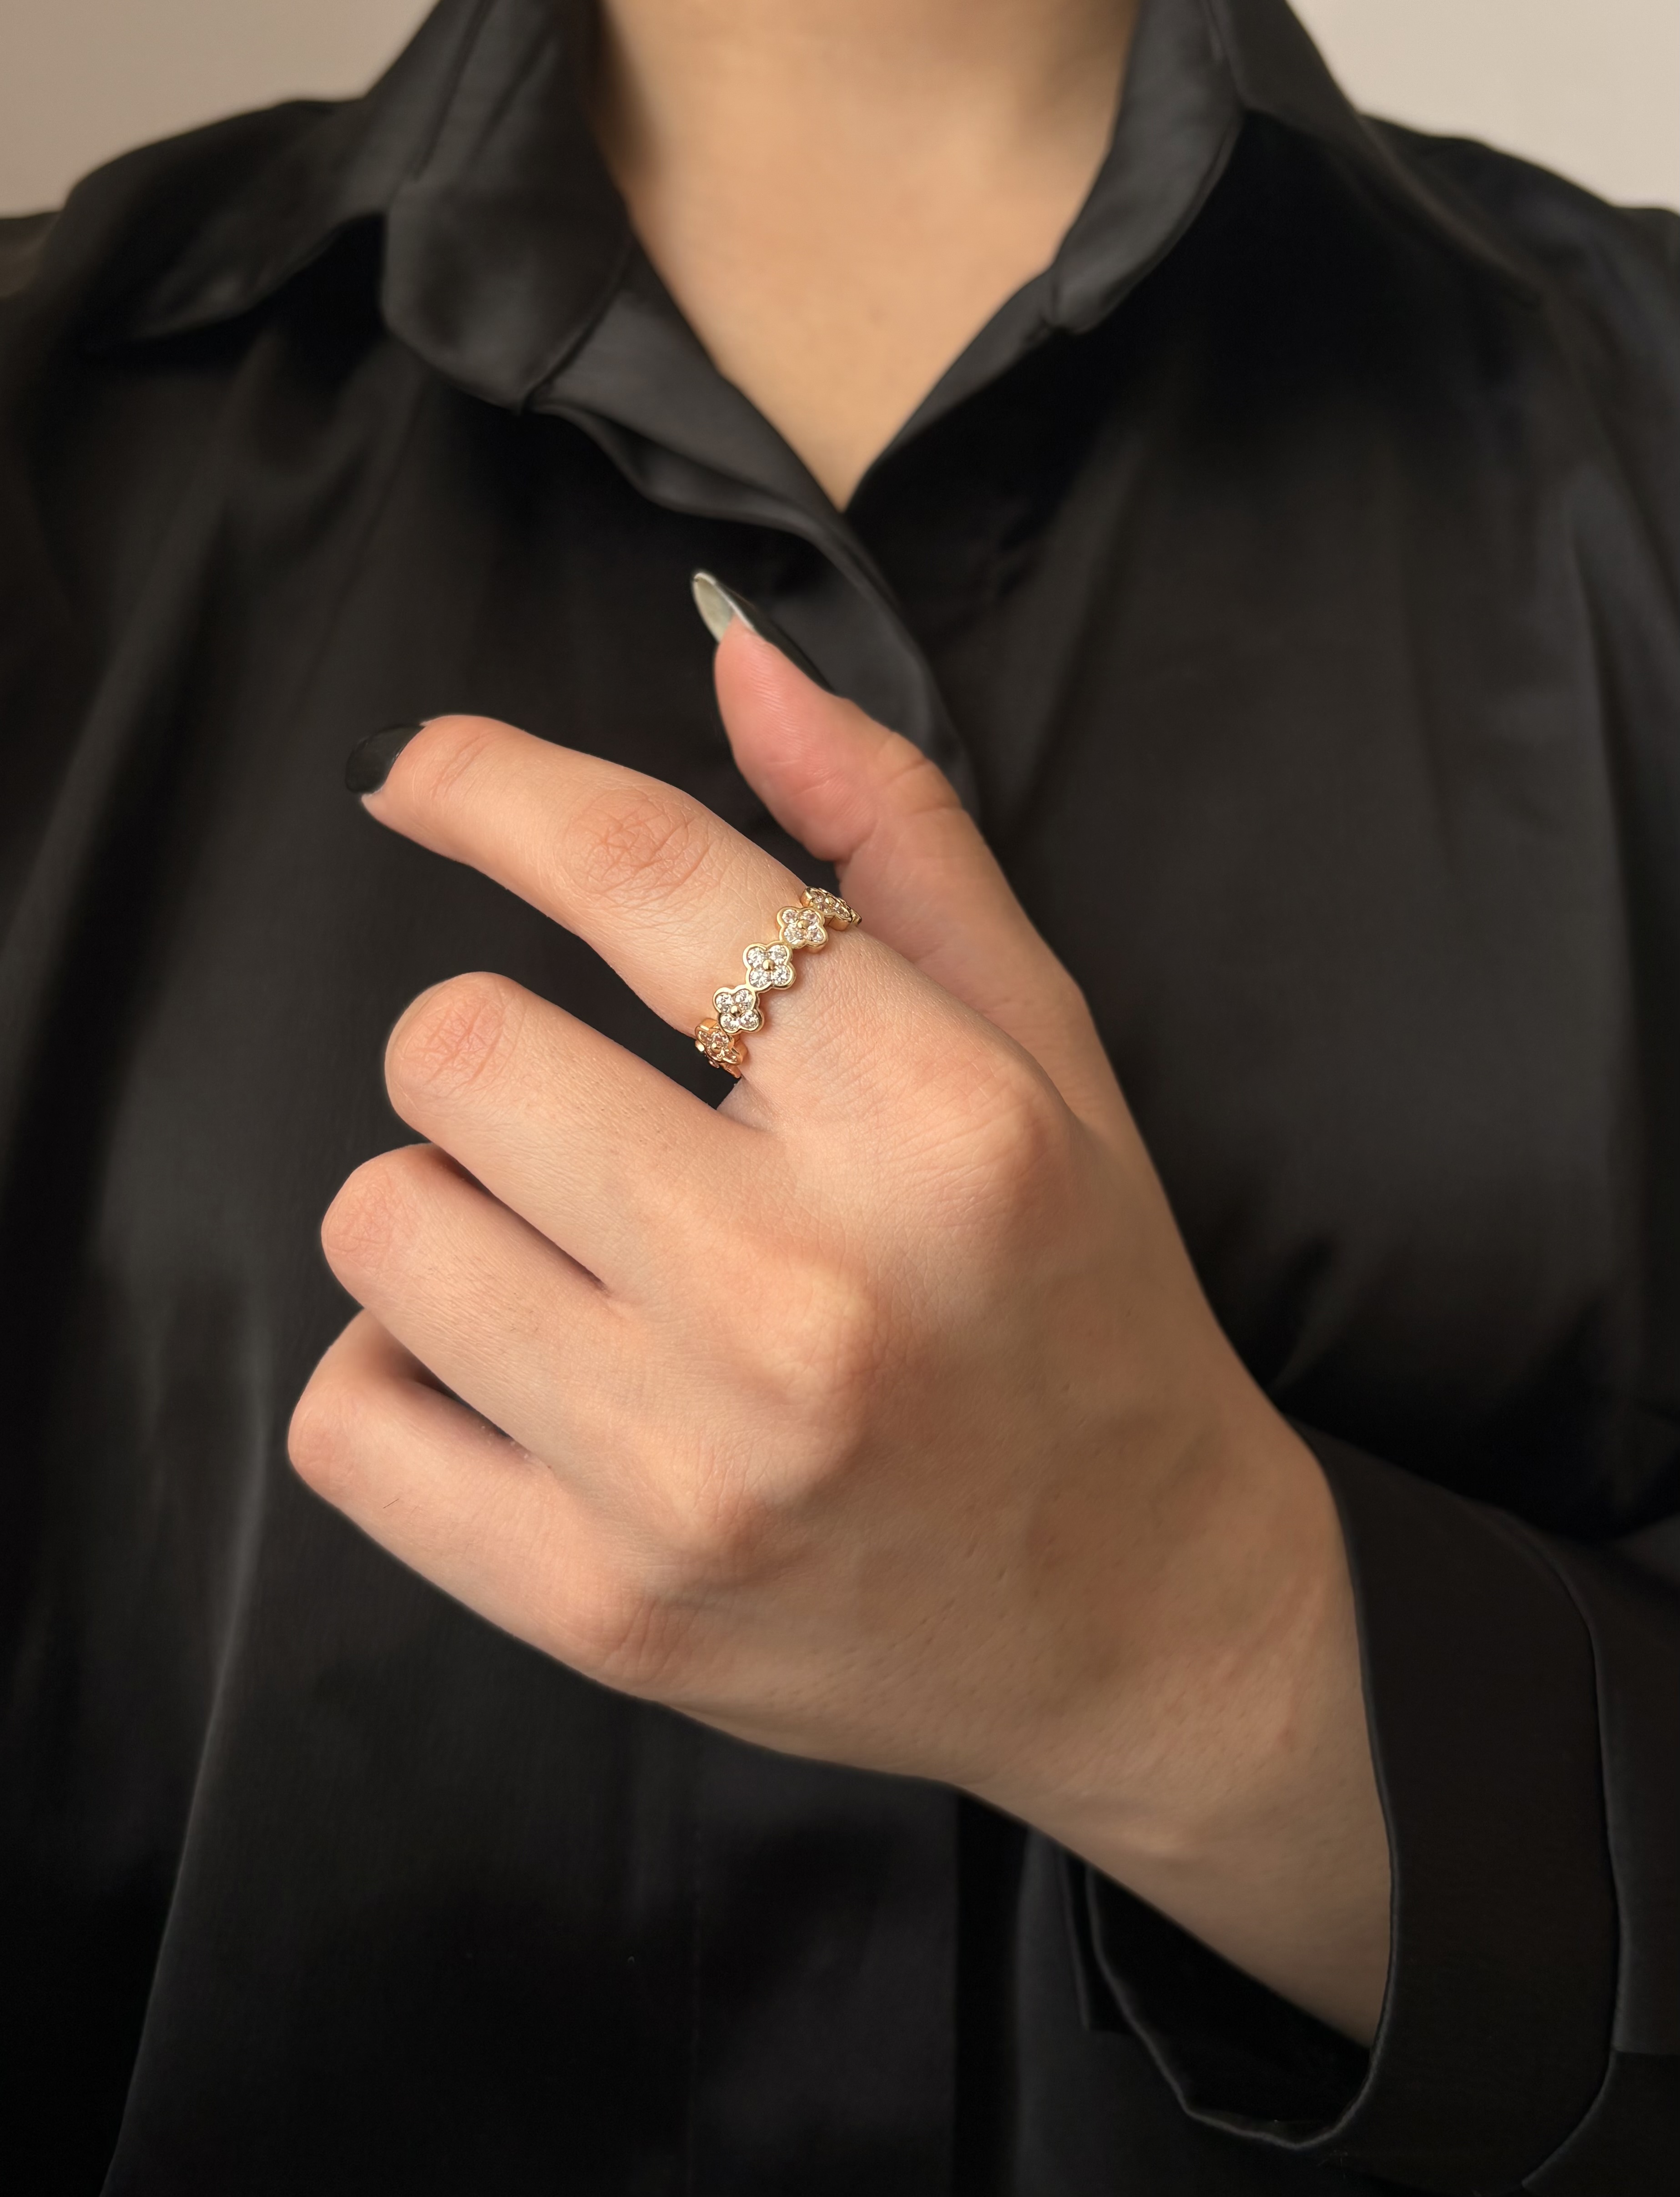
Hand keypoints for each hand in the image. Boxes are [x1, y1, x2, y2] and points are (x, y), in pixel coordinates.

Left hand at [291, 618, 1389, 2038]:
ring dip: (448, 1212)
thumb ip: (896, 840)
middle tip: (582, 1117)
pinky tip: (519, 1387)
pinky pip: (347, 1426)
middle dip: (489, 1053)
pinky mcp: (598, 1612)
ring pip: (379, 1227)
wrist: (1142, 1624)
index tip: (421, 775)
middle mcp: (806, 1295)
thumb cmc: (1088, 1312)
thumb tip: (736, 655)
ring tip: (572, 1264)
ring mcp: (689, 1473)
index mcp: (938, 1125)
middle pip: (452, 1051)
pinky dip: (400, 1381)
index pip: (644, 873)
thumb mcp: (1045, 1054)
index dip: (491, 788)